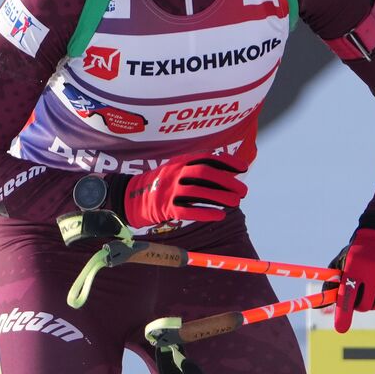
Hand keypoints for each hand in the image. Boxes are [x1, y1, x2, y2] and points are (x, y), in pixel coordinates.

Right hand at [121, 152, 247, 228]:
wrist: (130, 196)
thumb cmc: (162, 183)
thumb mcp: (177, 169)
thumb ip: (198, 170)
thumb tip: (229, 174)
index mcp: (181, 161)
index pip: (208, 157)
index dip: (227, 162)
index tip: (243, 168)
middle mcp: (176, 173)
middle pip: (205, 173)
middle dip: (227, 181)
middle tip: (243, 191)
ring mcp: (169, 190)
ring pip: (198, 192)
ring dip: (220, 197)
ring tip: (236, 203)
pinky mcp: (165, 208)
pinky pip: (187, 211)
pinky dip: (205, 213)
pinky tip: (220, 216)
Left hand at [330, 229, 374, 332]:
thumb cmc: (357, 252)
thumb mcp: (341, 263)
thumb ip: (331, 284)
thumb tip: (320, 306)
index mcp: (355, 268)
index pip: (348, 296)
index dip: (344, 314)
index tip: (340, 329)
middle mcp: (373, 274)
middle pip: (363, 306)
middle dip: (358, 306)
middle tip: (358, 295)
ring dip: (371, 302)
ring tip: (370, 287)